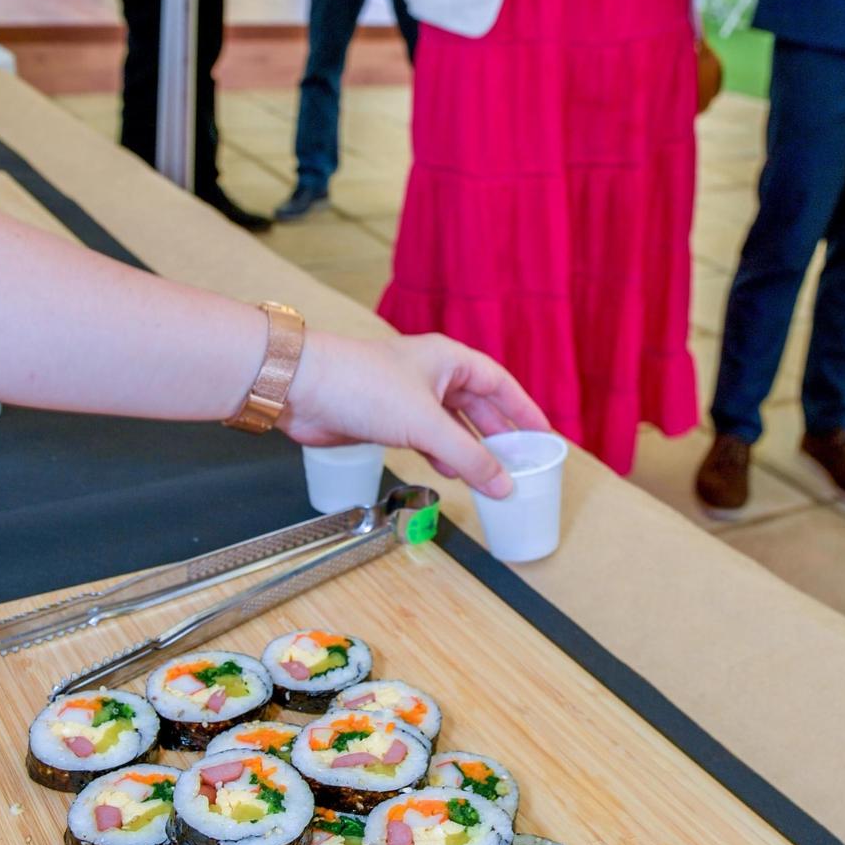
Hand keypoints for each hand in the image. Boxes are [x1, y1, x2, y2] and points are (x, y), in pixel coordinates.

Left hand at [283, 330, 550, 497]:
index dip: (522, 409)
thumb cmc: (362, 385)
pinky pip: (425, 438)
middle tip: (519, 462)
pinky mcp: (384, 418)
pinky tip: (447, 472)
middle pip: (476, 406)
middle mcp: (430, 374)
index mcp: (448, 360)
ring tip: (488, 475)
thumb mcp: (426, 424)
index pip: (499, 384)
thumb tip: (504, 485)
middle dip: (496, 435)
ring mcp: (406, 397)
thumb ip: (469, 458)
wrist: (301, 389)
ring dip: (468, 450)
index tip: (543, 434)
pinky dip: (440, 455)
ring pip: (450, 426)